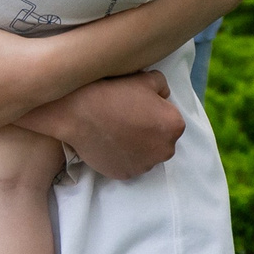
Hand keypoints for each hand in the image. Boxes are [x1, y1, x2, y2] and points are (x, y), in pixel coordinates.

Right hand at [51, 73, 181, 180]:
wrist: (78, 113)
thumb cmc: (113, 93)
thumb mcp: (144, 78)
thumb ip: (162, 86)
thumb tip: (163, 98)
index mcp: (174, 126)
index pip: (170, 119)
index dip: (154, 111)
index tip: (138, 106)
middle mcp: (165, 150)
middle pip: (161, 140)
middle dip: (149, 131)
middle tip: (127, 118)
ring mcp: (145, 166)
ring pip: (146, 154)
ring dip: (137, 146)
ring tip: (117, 131)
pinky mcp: (126, 175)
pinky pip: (129, 164)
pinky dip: (123, 156)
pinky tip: (110, 143)